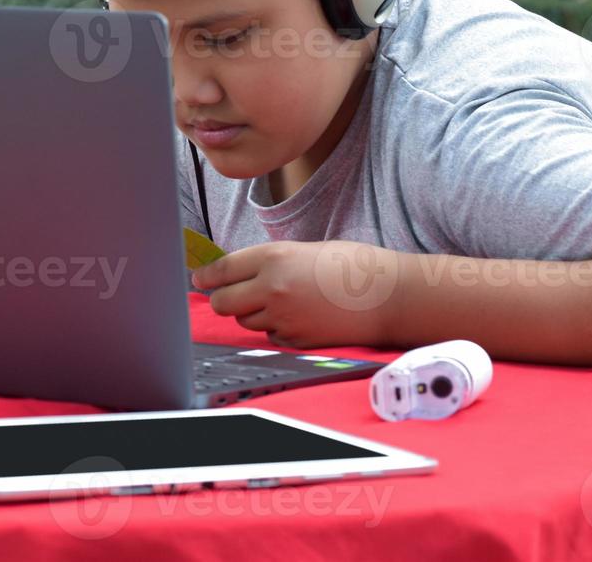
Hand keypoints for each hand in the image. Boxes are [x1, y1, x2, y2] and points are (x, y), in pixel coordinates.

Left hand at [191, 240, 400, 348]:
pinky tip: (298, 319)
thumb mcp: (305, 250)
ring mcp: (284, 317)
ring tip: (281, 303)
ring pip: (245, 322)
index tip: (198, 279)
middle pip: (222, 302)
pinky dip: (276, 331)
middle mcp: (273, 288)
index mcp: (274, 257)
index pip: (221, 270)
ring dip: (252, 315)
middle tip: (233, 295)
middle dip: (224, 299)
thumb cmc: (353, 266)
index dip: (205, 276)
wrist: (392, 296)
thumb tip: (238, 273)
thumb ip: (270, 262)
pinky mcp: (297, 341)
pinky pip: (270, 338)